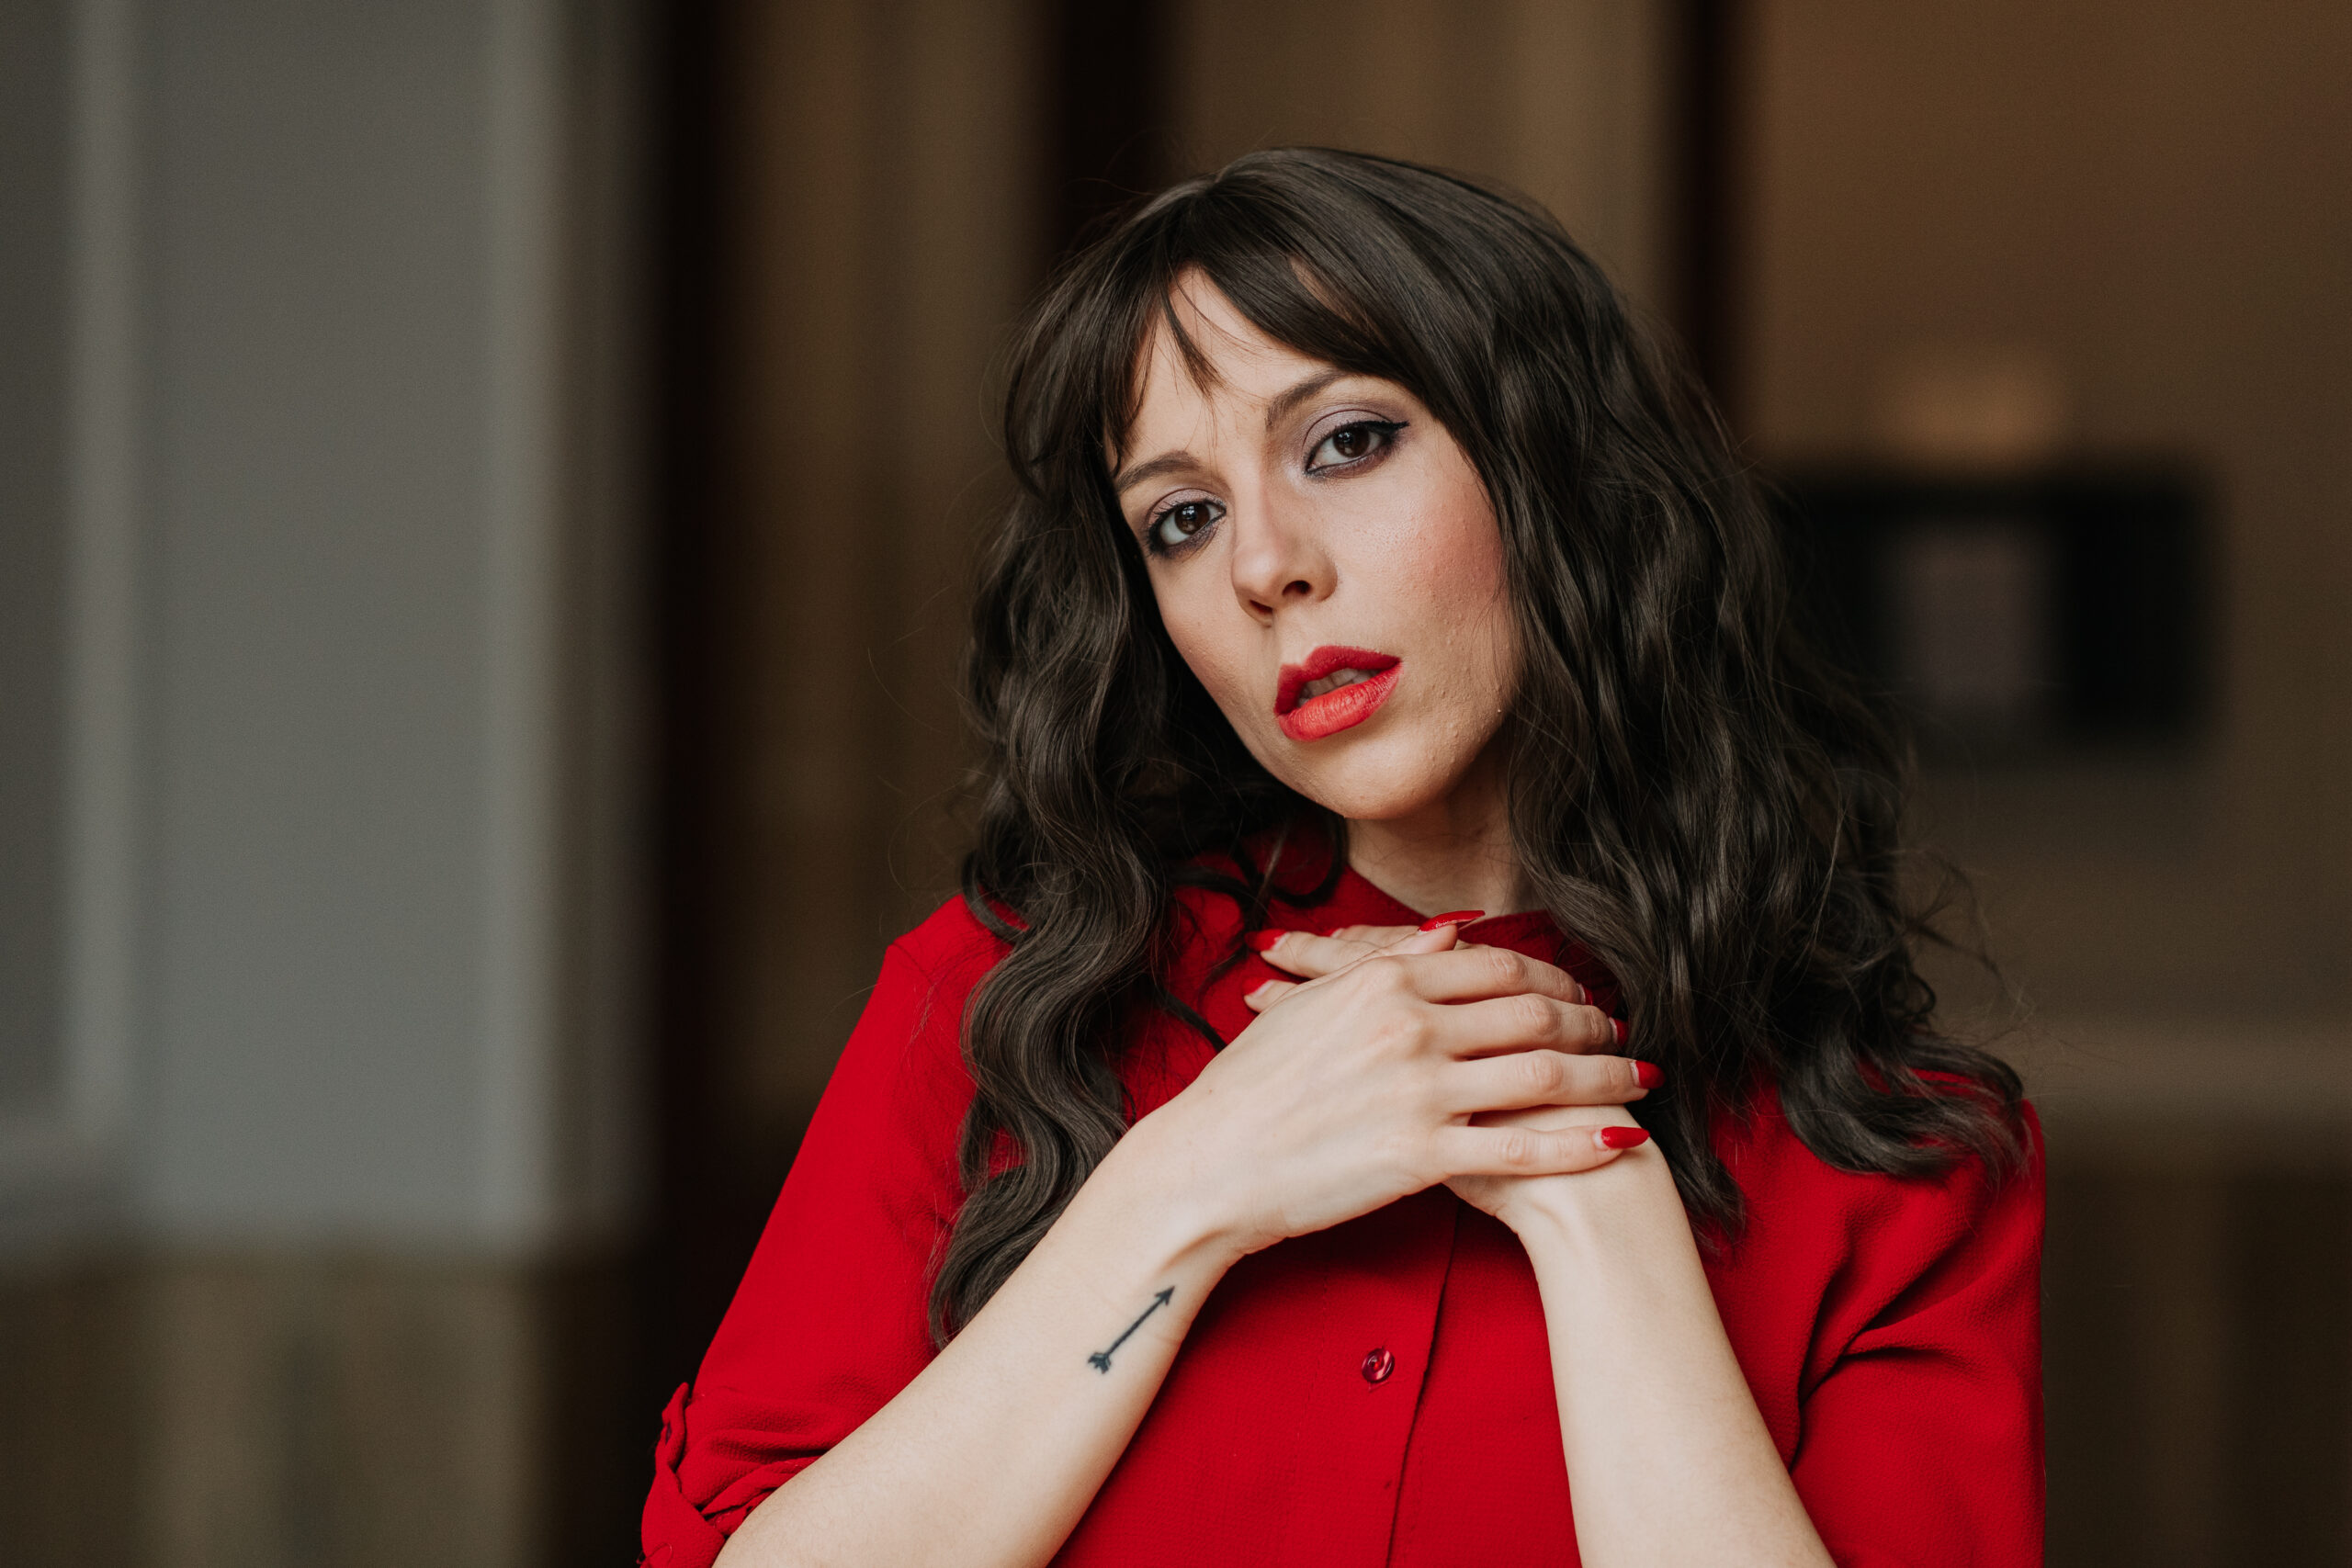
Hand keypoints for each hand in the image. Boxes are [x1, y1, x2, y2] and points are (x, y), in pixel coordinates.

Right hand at [1248, 922, 1655, 1232]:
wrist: (1208, 1163)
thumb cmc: (1248, 1086)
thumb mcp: (1311, 1004)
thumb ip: (1386, 962)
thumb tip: (1451, 932)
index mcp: (1383, 984)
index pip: (1495, 967)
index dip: (1552, 980)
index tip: (1581, 995)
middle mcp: (1409, 1027)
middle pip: (1533, 1014)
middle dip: (1591, 1024)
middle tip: (1624, 1034)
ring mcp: (1419, 1092)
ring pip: (1542, 1075)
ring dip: (1605, 1076)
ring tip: (1643, 1081)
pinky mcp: (1422, 1156)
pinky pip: (1521, 1148)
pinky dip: (1579, 1143)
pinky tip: (1618, 1140)